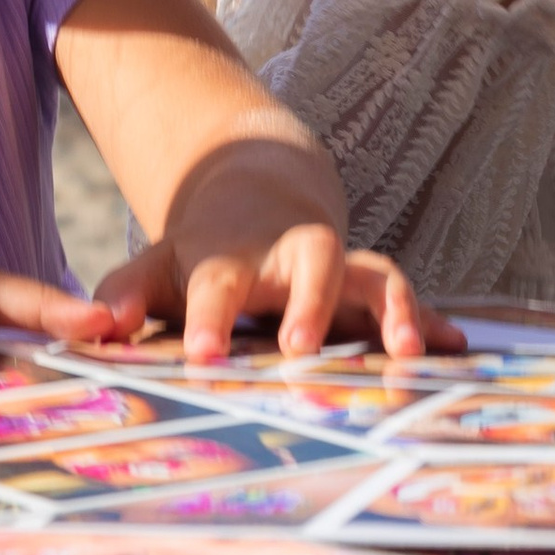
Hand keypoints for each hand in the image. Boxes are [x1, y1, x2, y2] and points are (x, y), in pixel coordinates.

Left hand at [73, 134, 455, 363]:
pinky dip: (432, 320)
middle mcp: (293, 256)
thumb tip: (97, 324)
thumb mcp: (154, 266)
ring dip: (394, 310)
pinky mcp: (371, 287)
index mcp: (233, 257)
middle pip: (314, 264)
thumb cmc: (201, 252)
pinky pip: (408, 300)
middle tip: (304, 350)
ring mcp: (340, 268)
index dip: (209, 318)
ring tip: (408, 351)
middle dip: (313, 305)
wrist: (257, 199)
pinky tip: (457, 347)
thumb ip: (124, 293)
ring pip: (375, 275)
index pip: (217, 285)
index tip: (201, 355)